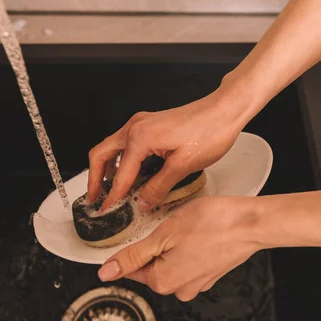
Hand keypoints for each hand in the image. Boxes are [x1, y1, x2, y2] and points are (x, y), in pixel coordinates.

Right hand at [88, 78, 255, 211]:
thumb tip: (142, 202)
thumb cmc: (209, 131)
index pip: (120, 175)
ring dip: (106, 168)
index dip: (112, 196)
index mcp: (140, 138)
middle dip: (95, 179)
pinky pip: (125, 143)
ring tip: (108, 189)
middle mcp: (135, 127)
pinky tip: (128, 173)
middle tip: (95, 199)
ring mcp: (141, 123)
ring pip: (111, 147)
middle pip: (101, 154)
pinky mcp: (150, 124)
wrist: (225, 110)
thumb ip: (158, 186)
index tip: (106, 210)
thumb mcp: (183, 166)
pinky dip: (120, 160)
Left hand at [96, 196, 262, 301]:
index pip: (131, 268)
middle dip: (155, 244)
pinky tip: (197, 232)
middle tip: (168, 223)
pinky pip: (189, 261)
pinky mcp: (209, 274)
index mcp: (163, 281)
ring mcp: (197, 283)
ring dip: (173, 245)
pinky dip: (189, 247)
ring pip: (171, 262)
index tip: (143, 231)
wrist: (251, 223)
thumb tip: (107, 271)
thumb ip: (133, 255)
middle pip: (151, 266)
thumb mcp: (164, 234)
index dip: (132, 246)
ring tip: (186, 226)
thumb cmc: (213, 224)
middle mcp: (180, 289)